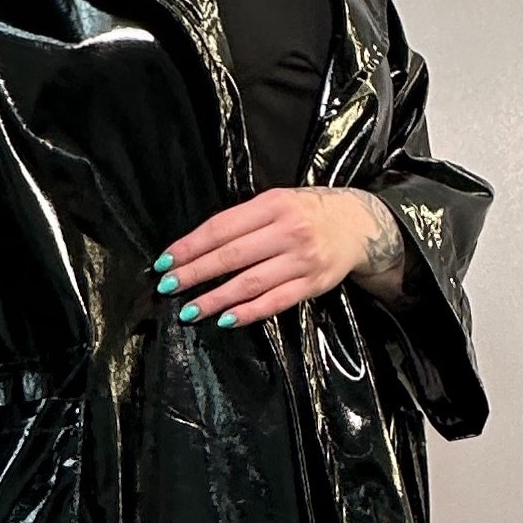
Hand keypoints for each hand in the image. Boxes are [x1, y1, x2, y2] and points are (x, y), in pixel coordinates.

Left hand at [153, 187, 395, 329]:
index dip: (190, 247)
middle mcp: (288, 231)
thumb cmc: (307, 213)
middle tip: (168, 287)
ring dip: (216, 299)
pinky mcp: (313, 284)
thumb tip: (196, 248)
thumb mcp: (276, 203)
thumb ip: (242, 221)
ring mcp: (302, 260)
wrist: (358, 224)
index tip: (165, 262)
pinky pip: (275, 301)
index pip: (221, 228)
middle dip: (195, 273)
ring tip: (191, 310)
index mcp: (272, 205)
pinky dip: (249, 312)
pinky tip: (227, 319)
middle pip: (231, 256)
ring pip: (250, 283)